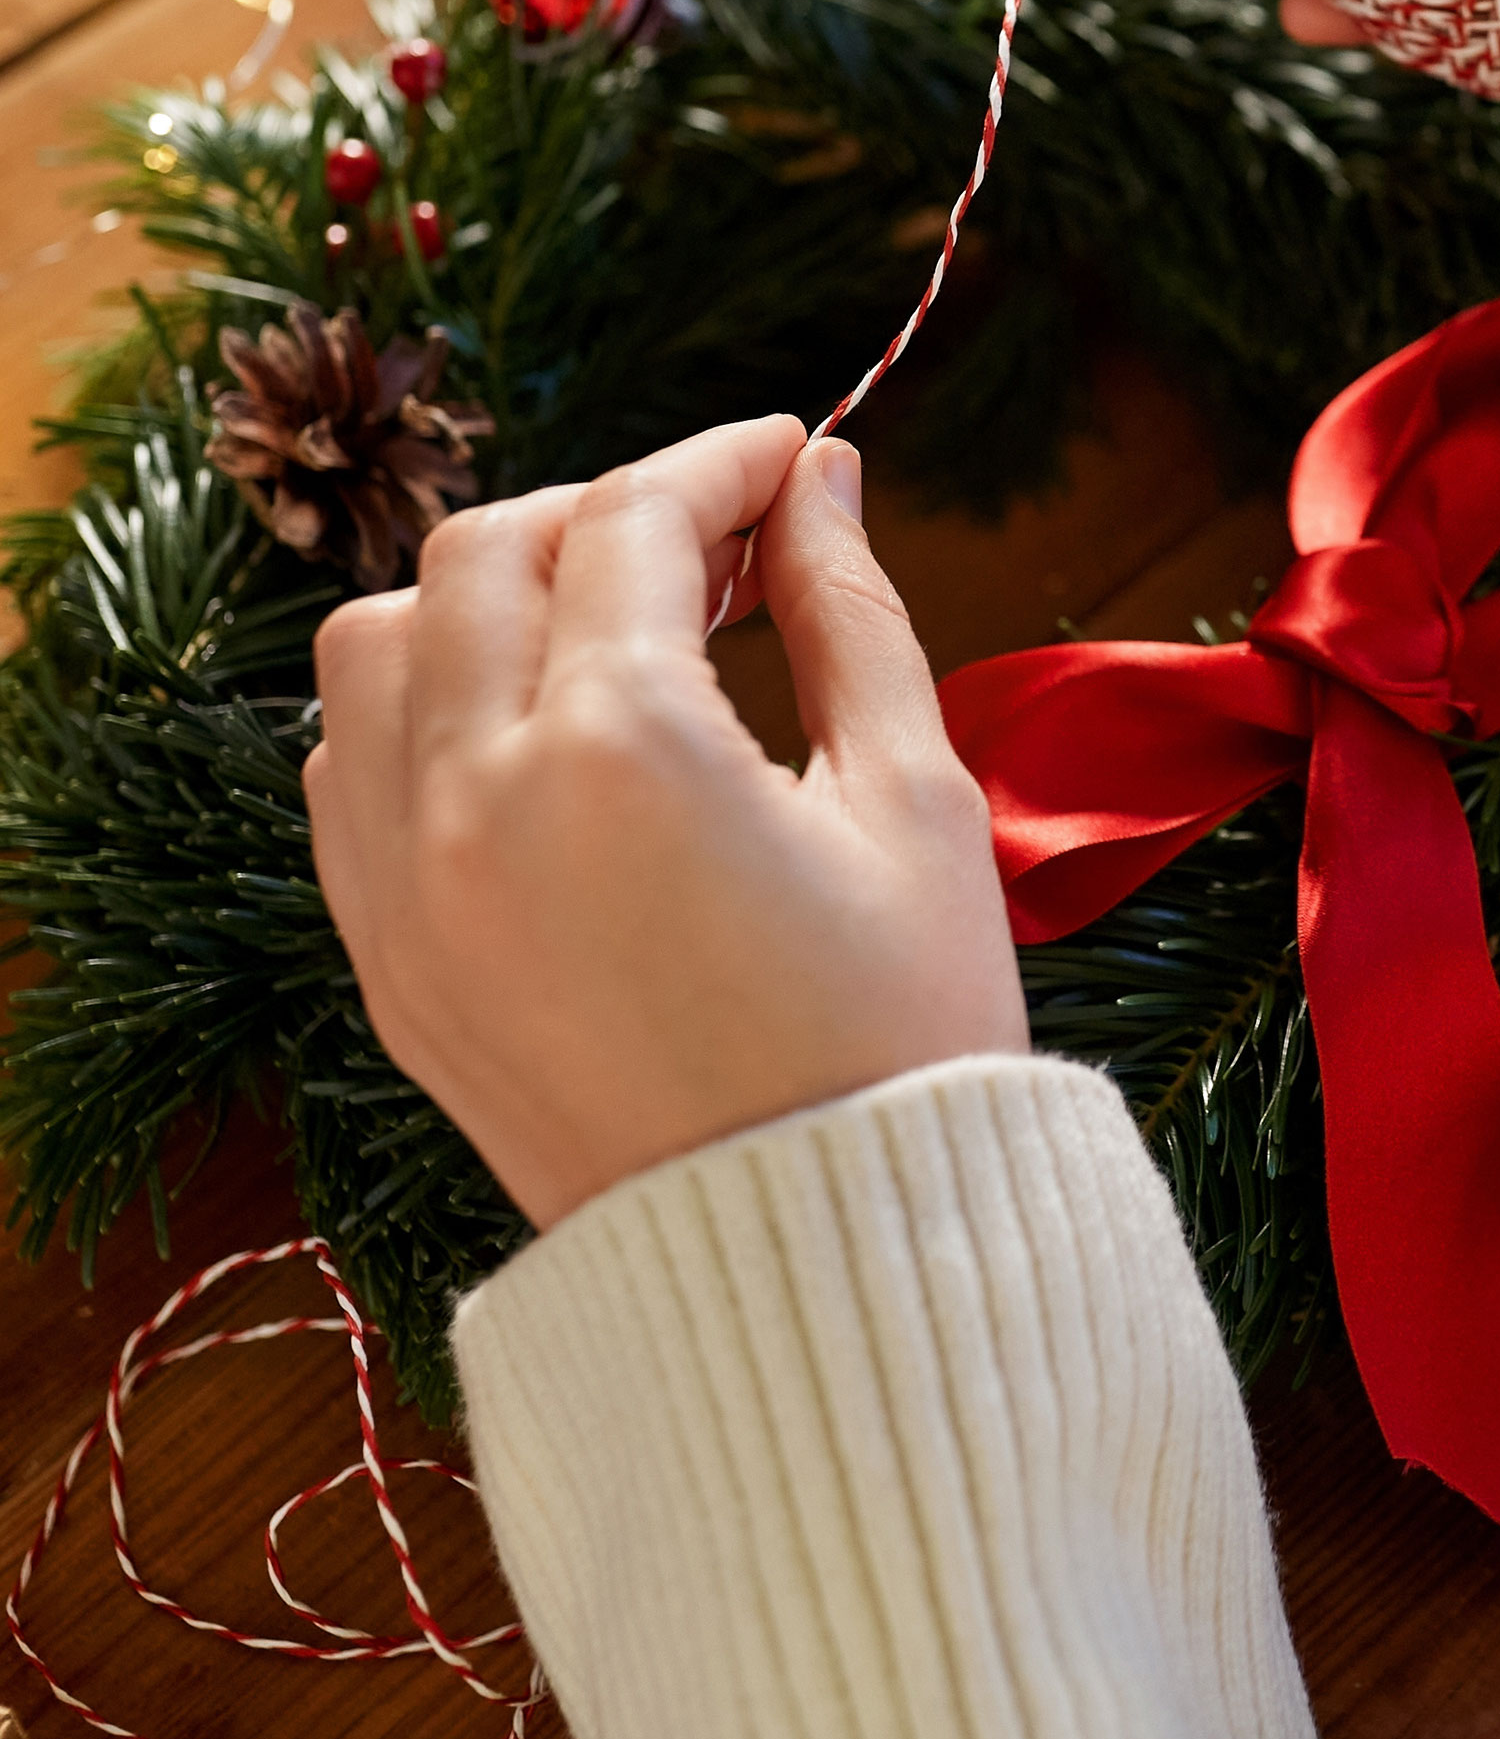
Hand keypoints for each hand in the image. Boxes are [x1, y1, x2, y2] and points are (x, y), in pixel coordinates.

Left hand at [305, 422, 1024, 1230]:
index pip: (635, 520)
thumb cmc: (901, 1044)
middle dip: (603, 512)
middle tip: (716, 543)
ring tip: (608, 628)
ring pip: (374, 644)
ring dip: (482, 595)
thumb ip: (848, 610)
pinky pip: (346, 771)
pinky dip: (417, 707)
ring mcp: (407, 889)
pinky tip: (529, 731)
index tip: (786, 456)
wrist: (826, 1281)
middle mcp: (477, 800)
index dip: (719, 462)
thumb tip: (818, 478)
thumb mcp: (913, 801)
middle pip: (485, 551)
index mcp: (623, 750)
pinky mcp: (388, 964)